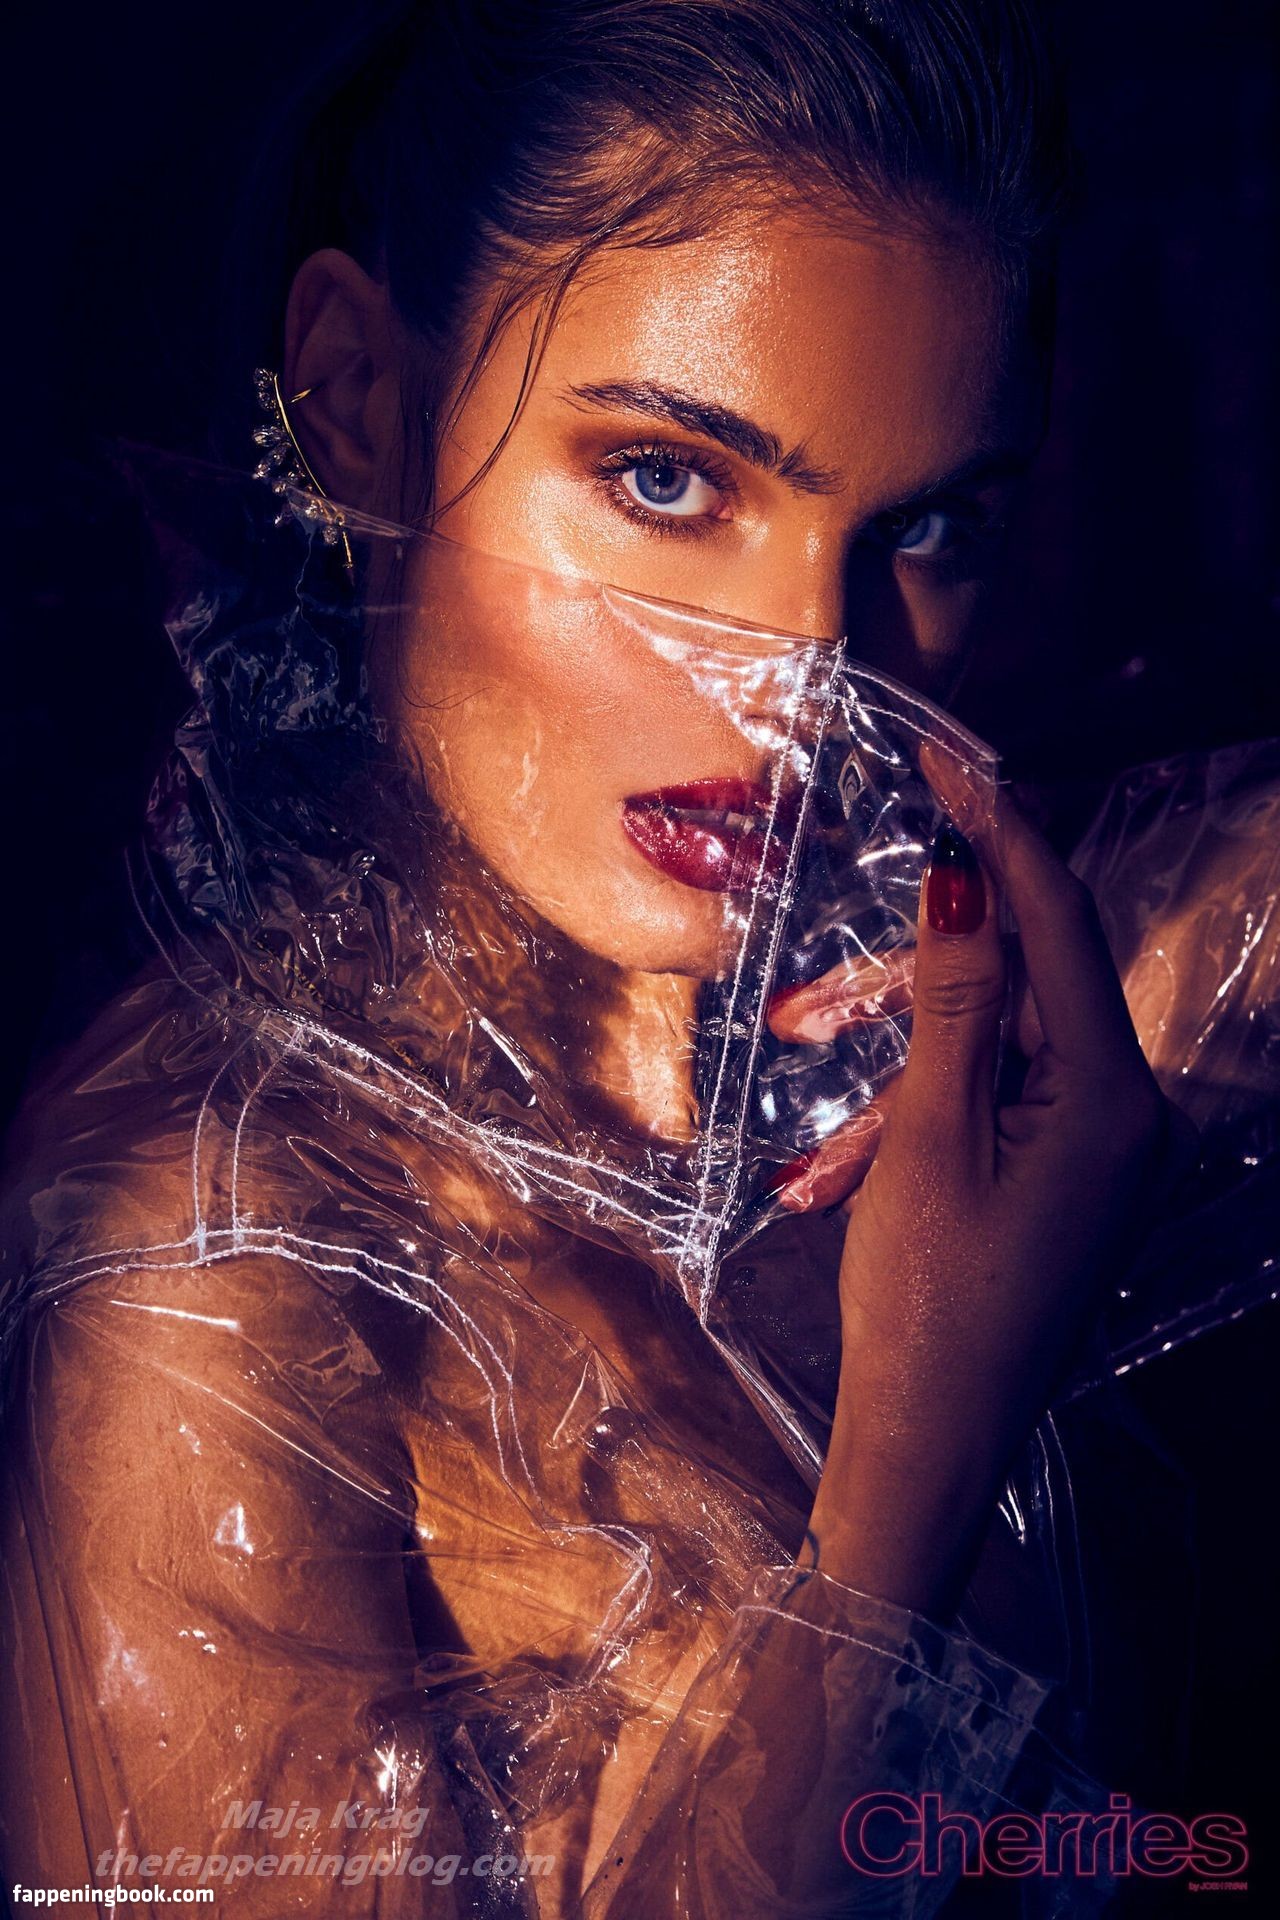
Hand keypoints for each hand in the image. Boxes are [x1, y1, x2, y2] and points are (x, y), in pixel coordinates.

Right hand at [806, 750, 1190, 1614]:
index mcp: (1113, 1097)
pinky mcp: (1064, 1174)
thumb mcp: (930, 1137)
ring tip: (798, 1087)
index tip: (948, 761)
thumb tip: (963, 879)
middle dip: (907, 981)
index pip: (1059, 924)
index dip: (1000, 833)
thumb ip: (952, 1000)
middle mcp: (1125, 1112)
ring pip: (988, 1045)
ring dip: (894, 1058)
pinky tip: (837, 1174)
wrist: (934, 1444)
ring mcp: (1097, 1147)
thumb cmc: (930, 1302)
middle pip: (1017, 986)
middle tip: (811, 1002)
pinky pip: (989, 1103)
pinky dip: (913, 1115)